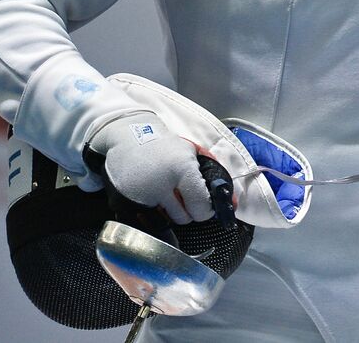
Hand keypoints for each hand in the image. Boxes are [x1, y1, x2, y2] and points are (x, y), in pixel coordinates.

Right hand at [88, 115, 213, 224]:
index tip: (205, 206)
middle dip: (188, 210)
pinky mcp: (126, 202)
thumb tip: (232, 202)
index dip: (206, 210)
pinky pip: (147, 219)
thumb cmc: (165, 146)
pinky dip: (153, 211)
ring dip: (171, 212)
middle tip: (183, 195)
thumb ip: (214, 175)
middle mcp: (161, 185)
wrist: (128, 137)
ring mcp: (142, 195)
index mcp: (182, 170)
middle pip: (184, 219)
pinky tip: (151, 195)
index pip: (201, 207)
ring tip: (166, 192)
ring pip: (166, 221)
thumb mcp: (193, 153)